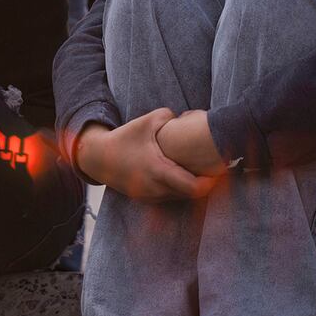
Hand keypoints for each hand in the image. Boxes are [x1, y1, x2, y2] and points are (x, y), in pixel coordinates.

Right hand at [76, 109, 215, 202]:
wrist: (96, 158)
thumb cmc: (124, 138)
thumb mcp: (146, 121)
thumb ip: (169, 117)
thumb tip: (186, 117)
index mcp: (157, 170)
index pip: (193, 187)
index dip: (210, 183)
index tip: (219, 172)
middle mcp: (155, 187)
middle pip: (191, 195)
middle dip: (204, 185)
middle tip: (214, 171)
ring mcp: (150, 195)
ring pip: (180, 197)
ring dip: (191, 187)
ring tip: (200, 172)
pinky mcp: (146, 198)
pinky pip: (169, 197)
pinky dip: (178, 189)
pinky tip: (182, 175)